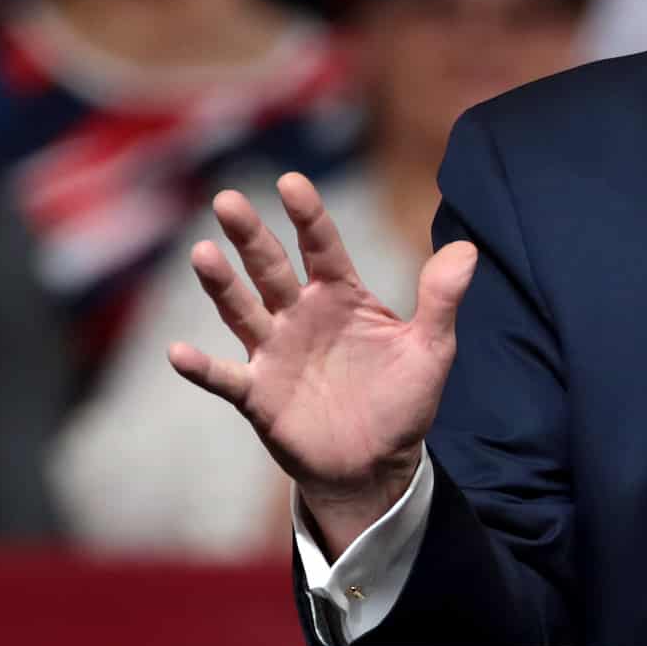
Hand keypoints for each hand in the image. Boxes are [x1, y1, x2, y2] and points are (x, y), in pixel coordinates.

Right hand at [167, 173, 477, 556]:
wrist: (377, 463)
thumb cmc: (402, 399)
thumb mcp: (430, 348)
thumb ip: (441, 299)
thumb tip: (467, 249)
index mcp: (341, 296)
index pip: (322, 246)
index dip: (308, 216)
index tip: (292, 182)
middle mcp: (300, 315)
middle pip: (271, 268)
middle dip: (250, 236)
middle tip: (228, 201)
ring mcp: (274, 352)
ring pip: (242, 311)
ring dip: (221, 285)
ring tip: (202, 253)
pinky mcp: (258, 394)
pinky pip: (226, 377)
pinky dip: (202, 368)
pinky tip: (179, 353)